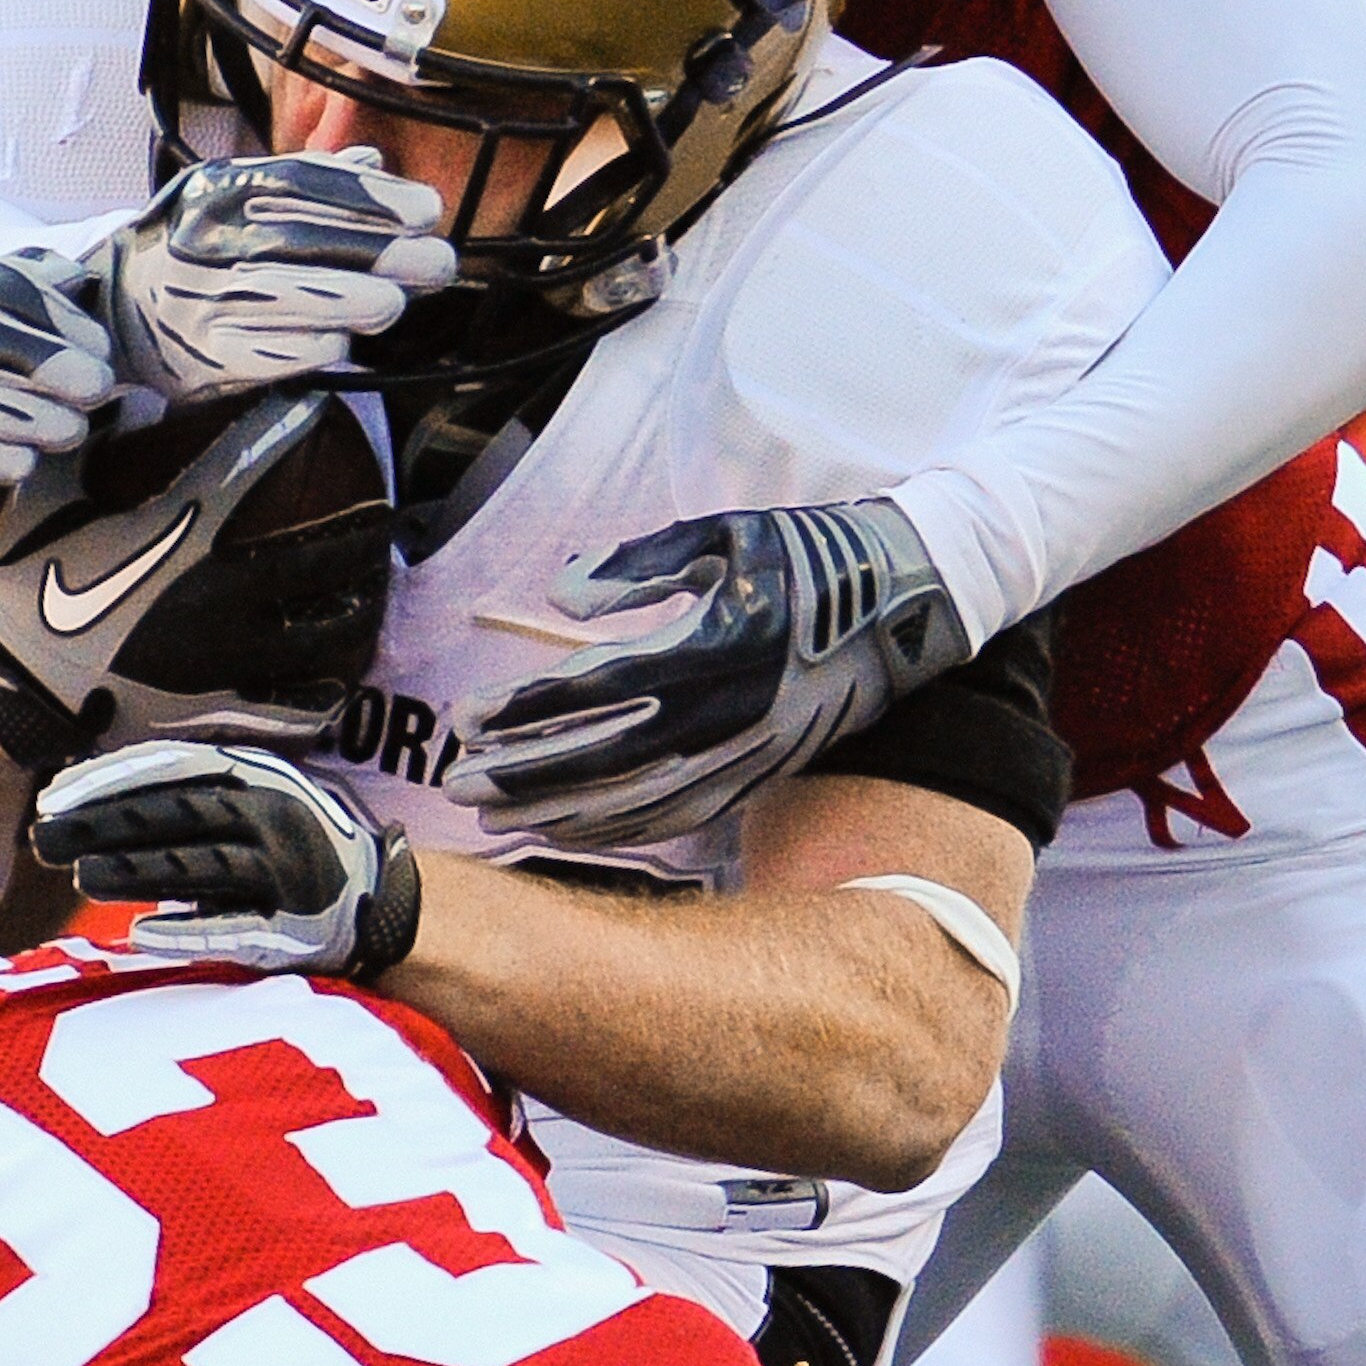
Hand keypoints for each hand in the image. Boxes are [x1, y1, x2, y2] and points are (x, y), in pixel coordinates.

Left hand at [31, 739, 421, 978]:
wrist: (387, 900)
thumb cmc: (295, 848)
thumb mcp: (252, 801)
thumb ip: (188, 798)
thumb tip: (88, 796)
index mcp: (258, 775)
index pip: (170, 767)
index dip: (107, 779)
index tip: (52, 797)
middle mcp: (274, 815)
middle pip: (176, 815)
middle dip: (105, 825)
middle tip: (43, 838)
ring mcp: (288, 870)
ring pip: (201, 866)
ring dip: (138, 872)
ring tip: (81, 877)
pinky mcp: (298, 925)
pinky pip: (235, 927)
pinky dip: (188, 932)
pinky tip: (140, 935)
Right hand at [94, 150, 454, 401]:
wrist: (124, 308)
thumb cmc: (202, 247)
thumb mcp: (238, 198)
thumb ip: (305, 181)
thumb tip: (375, 161)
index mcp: (219, 188)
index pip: (301, 182)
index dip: (368, 196)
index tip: (426, 211)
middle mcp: (206, 239)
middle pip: (302, 240)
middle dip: (380, 253)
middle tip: (439, 263)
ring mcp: (203, 299)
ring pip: (288, 297)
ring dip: (354, 300)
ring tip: (397, 302)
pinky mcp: (209, 355)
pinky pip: (272, 353)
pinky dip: (314, 345)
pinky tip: (345, 340)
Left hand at [444, 496, 970, 843]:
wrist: (905, 602)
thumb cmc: (802, 555)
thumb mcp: (720, 534)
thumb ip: (636, 563)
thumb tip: (558, 599)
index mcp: (715, 644)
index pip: (597, 689)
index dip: (526, 710)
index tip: (467, 720)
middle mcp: (731, 712)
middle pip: (607, 761)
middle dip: (527, 777)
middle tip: (460, 787)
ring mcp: (749, 753)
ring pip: (640, 802)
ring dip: (563, 814)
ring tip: (496, 819)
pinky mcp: (762, 773)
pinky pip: (679, 815)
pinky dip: (620, 828)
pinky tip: (571, 831)